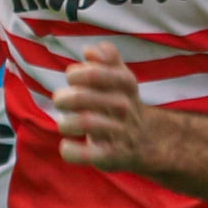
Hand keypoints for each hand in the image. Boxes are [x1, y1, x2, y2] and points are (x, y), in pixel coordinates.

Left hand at [52, 42, 148, 170]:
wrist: (146, 142)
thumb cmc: (122, 104)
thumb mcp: (121, 77)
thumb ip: (108, 57)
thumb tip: (90, 50)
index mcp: (125, 85)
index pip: (96, 73)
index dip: (77, 74)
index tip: (71, 79)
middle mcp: (124, 107)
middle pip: (84, 98)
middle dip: (64, 99)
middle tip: (61, 102)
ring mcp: (119, 132)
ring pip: (86, 124)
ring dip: (66, 123)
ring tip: (65, 124)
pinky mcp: (111, 156)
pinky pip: (87, 155)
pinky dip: (70, 150)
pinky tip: (67, 145)